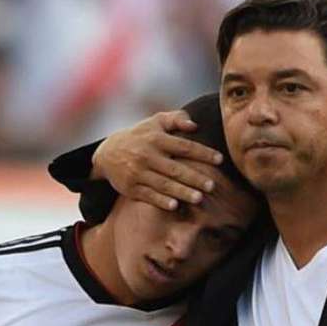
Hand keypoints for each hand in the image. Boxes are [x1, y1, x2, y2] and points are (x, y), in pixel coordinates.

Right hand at [91, 110, 223, 210]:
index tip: (220, 159)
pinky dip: (160, 201)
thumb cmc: (139, 137)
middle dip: (194, 177)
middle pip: (175, 168)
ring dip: (181, 192)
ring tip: (199, 198)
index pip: (184, 146)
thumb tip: (194, 125)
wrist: (107, 154)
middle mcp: (147, 155)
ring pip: (163, 184)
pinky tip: (174, 205)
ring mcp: (138, 172)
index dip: (203, 153)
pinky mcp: (131, 187)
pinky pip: (148, 195)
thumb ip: (175, 119)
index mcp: (156, 139)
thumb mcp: (154, 122)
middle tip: (212, 185)